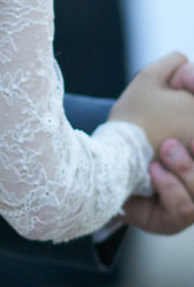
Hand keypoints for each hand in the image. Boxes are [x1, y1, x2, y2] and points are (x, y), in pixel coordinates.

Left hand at [120, 58, 193, 234]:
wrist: (101, 155)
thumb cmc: (135, 120)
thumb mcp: (152, 85)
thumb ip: (178, 71)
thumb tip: (189, 68)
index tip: (191, 121)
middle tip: (176, 140)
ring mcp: (192, 198)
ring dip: (188, 169)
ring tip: (166, 151)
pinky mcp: (175, 218)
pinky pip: (184, 209)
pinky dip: (171, 188)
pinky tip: (154, 171)